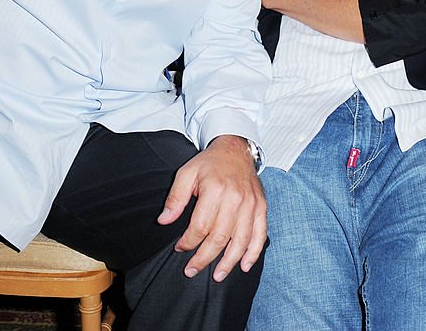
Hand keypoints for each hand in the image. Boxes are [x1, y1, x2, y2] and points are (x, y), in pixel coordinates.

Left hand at [157, 134, 265, 281]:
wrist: (236, 150)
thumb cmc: (210, 163)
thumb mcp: (186, 173)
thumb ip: (175, 198)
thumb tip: (164, 221)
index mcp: (215, 190)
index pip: (200, 226)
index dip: (188, 241)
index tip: (180, 248)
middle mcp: (236, 199)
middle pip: (219, 238)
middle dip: (204, 258)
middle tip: (192, 270)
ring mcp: (251, 205)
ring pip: (240, 241)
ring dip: (228, 262)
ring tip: (217, 275)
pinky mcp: (261, 207)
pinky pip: (260, 235)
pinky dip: (253, 253)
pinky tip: (244, 265)